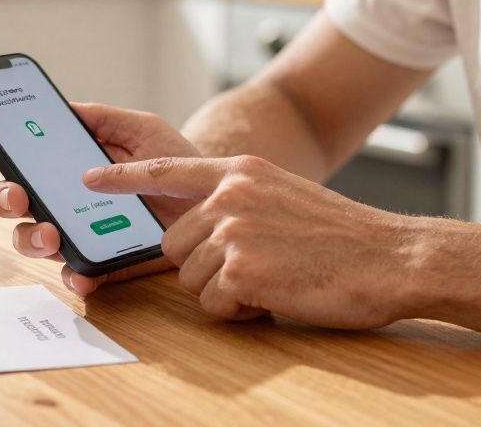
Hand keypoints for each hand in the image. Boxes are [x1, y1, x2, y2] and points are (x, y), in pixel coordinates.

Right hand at [0, 103, 201, 294]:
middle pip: (12, 202)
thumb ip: (102, 117)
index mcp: (66, 165)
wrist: (214, 201)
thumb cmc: (176, 161)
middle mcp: (63, 201)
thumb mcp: (140, 128)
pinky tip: (81, 275)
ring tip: (51, 234)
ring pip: (33, 240)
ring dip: (32, 238)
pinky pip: (77, 276)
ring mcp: (79, 234)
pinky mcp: (103, 264)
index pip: (18, 160)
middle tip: (19, 195)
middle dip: (4, 198)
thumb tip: (62, 109)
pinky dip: (74, 278)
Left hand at [83, 155, 419, 327]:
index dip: (123, 176)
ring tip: (275, 278)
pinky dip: (242, 310)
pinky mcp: (240, 269)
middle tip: (259, 268)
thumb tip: (200, 226)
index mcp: (241, 172)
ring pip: (190, 278)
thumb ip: (239, 200)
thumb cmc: (344, 236)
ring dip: (225, 291)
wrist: (392, 257)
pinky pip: (214, 304)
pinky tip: (278, 294)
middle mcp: (230, 194)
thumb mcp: (284, 196)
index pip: (166, 169)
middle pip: (173, 244)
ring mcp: (233, 230)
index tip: (88, 178)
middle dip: (205, 267)